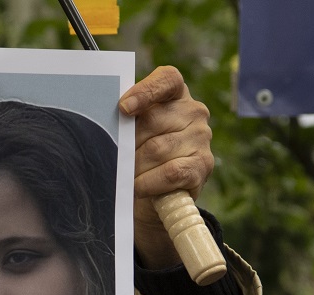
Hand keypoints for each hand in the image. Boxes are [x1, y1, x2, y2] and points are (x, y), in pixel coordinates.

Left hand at [119, 66, 213, 268]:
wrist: (155, 194)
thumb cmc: (140, 154)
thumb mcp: (133, 132)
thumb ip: (127, 121)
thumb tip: (111, 127)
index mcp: (176, 94)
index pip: (167, 80)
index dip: (145, 92)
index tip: (123, 108)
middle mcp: (194, 111)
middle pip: (153, 120)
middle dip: (130, 144)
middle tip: (118, 159)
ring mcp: (201, 138)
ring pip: (157, 149)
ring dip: (136, 167)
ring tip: (128, 176)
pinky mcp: (202, 165)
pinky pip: (170, 172)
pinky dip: (149, 182)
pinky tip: (139, 186)